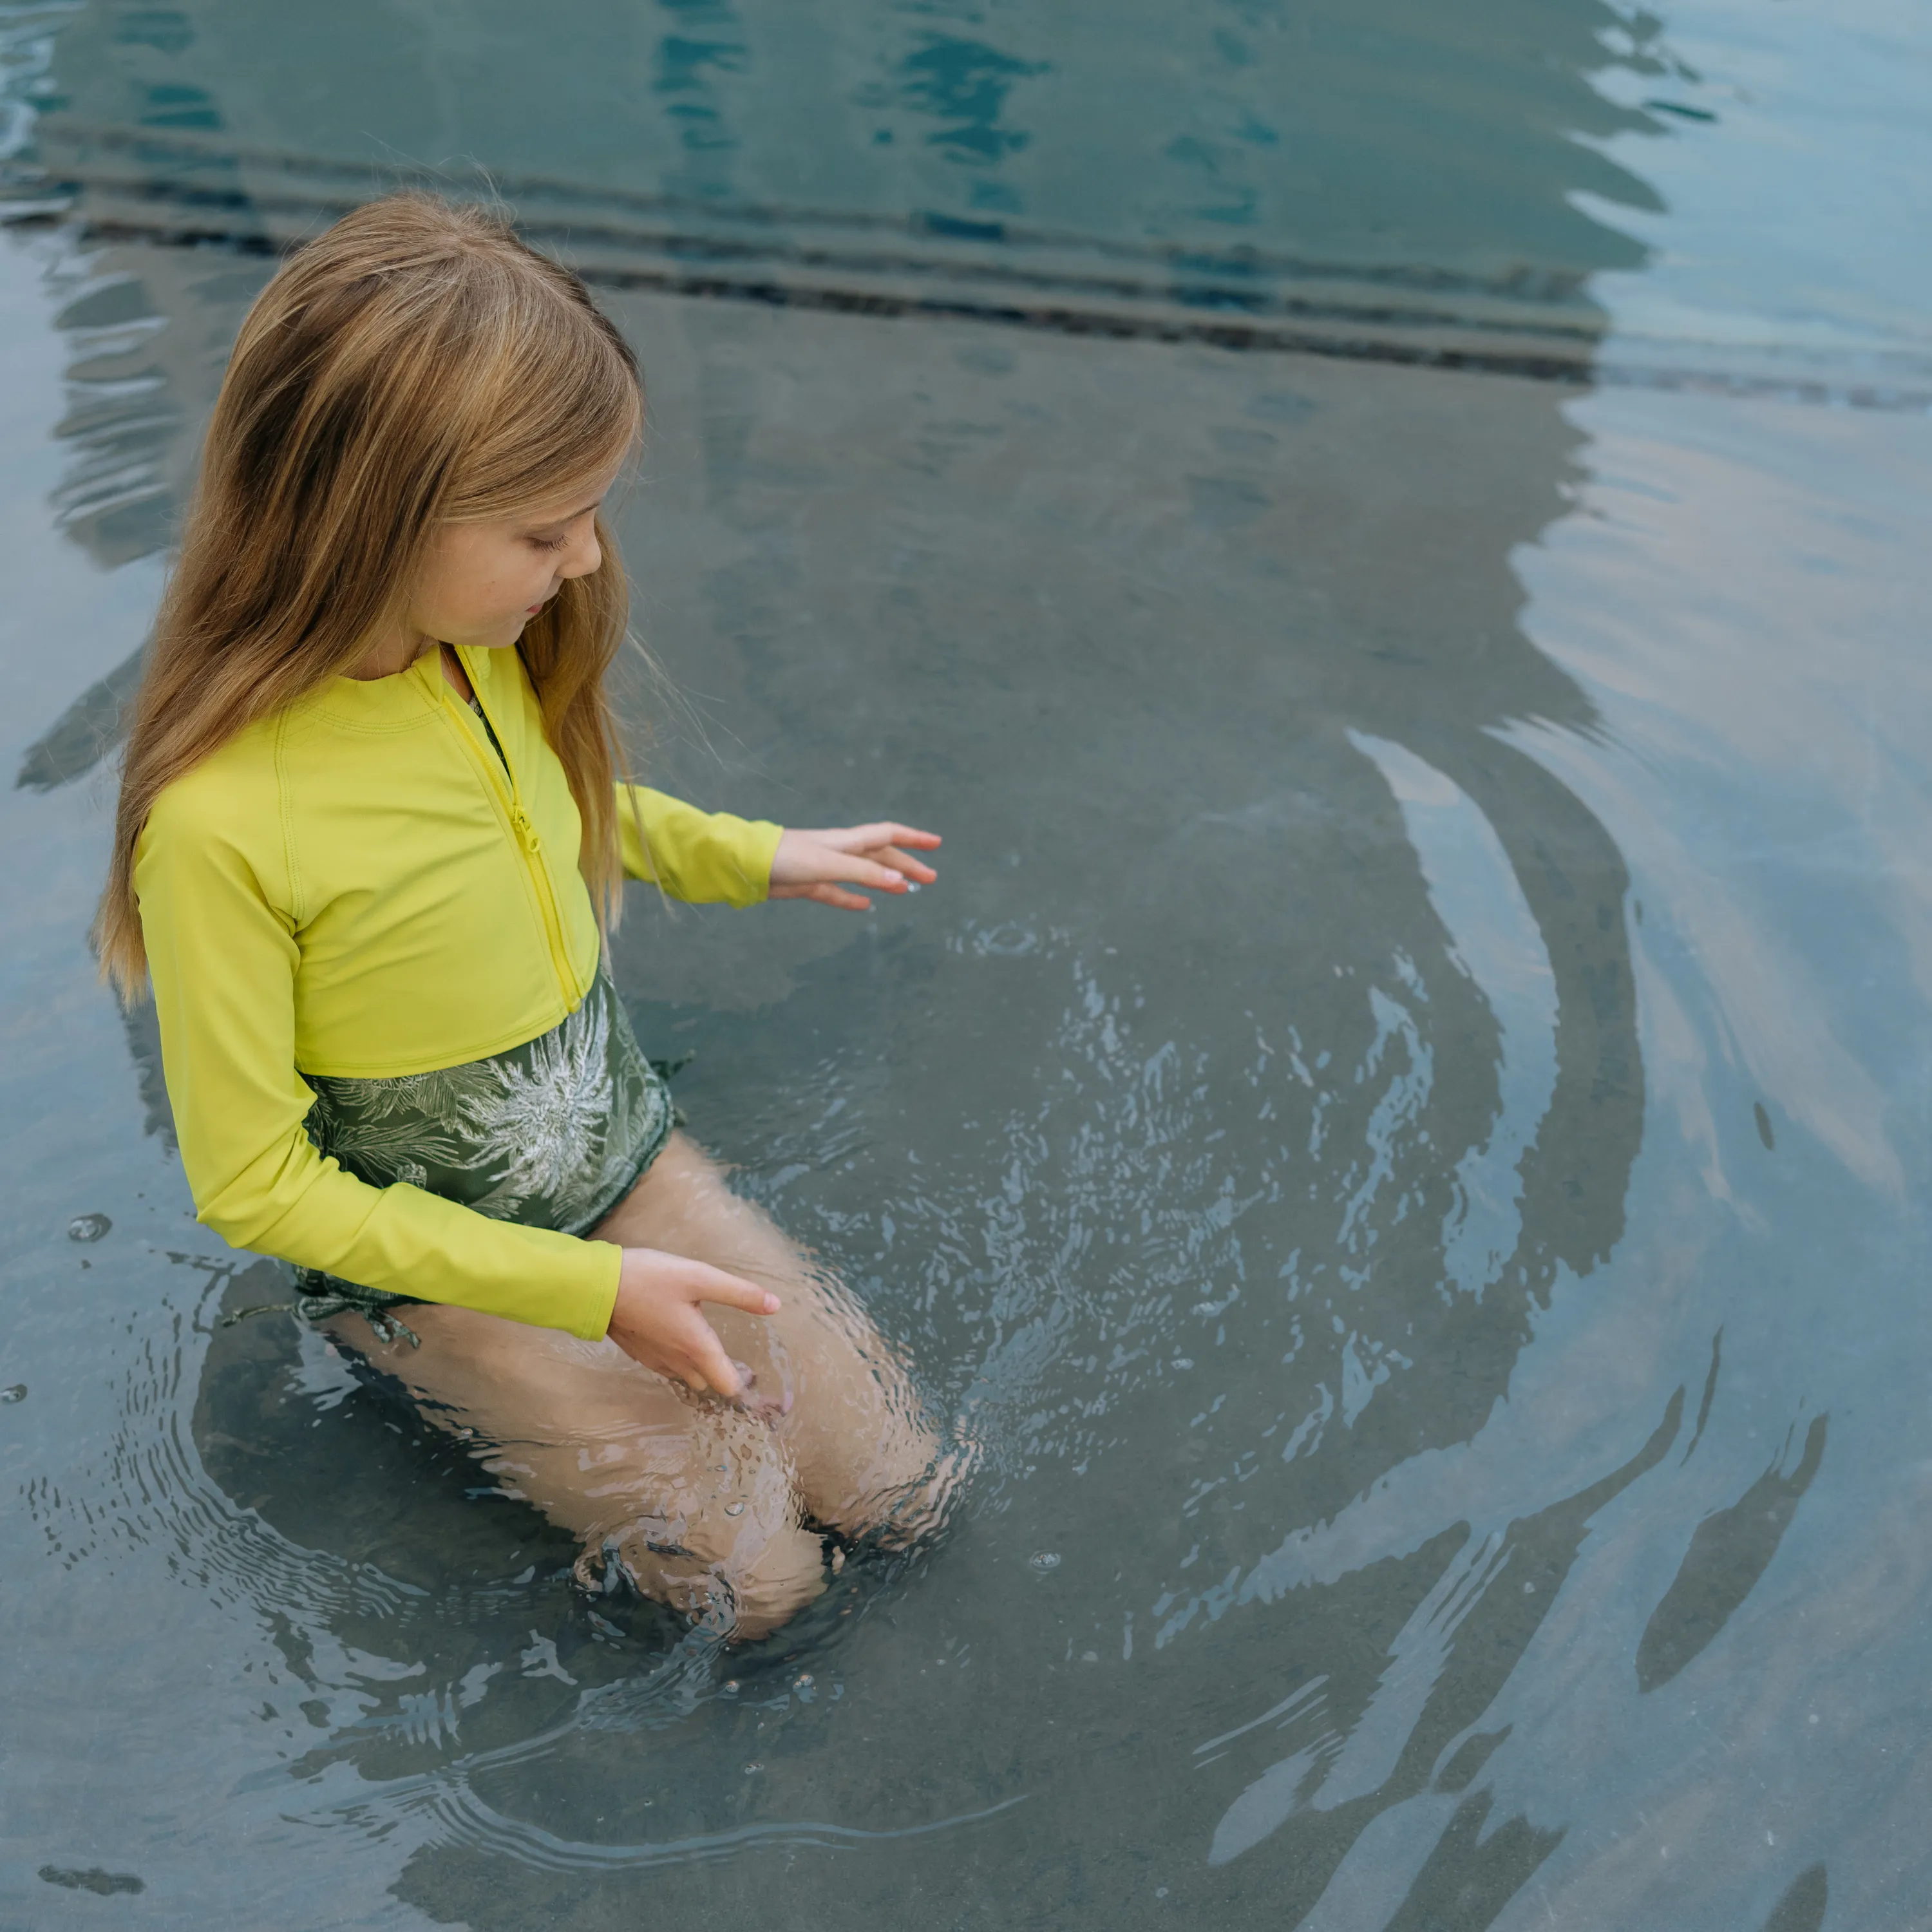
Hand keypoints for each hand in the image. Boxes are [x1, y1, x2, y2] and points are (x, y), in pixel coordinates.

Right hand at [605, 1246, 779, 1400]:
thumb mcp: (700, 1278)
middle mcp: (677, 1361)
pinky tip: (674, 1335)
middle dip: (719, 1374)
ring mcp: (654, 1359)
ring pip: (684, 1374)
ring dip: (696, 1366)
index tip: (752, 1371)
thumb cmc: (651, 1280)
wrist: (596, 1287)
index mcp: (697, 1348)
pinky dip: (675, 1358)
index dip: (742, 1382)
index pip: (727, 1384)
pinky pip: (664, 1364)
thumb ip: (739, 1294)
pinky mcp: (637, 1351)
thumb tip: (775, 1305)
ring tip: (703, 1344)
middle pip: (706, 1382)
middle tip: (730, 1354)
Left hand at [769, 822, 939, 911]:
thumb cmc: (786, 857)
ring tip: (907, 890)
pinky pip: (838, 892)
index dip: (912, 838)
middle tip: (931, 878)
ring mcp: (825, 867)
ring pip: (864, 874)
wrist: (746, 864)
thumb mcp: (828, 865)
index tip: (936, 843)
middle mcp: (839, 851)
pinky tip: (865, 906)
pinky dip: (854, 898)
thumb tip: (899, 882)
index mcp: (846, 841)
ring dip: (886, 880)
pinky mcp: (810, 884)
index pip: (887, 835)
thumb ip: (862, 873)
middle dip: (906, 864)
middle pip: (880, 857)